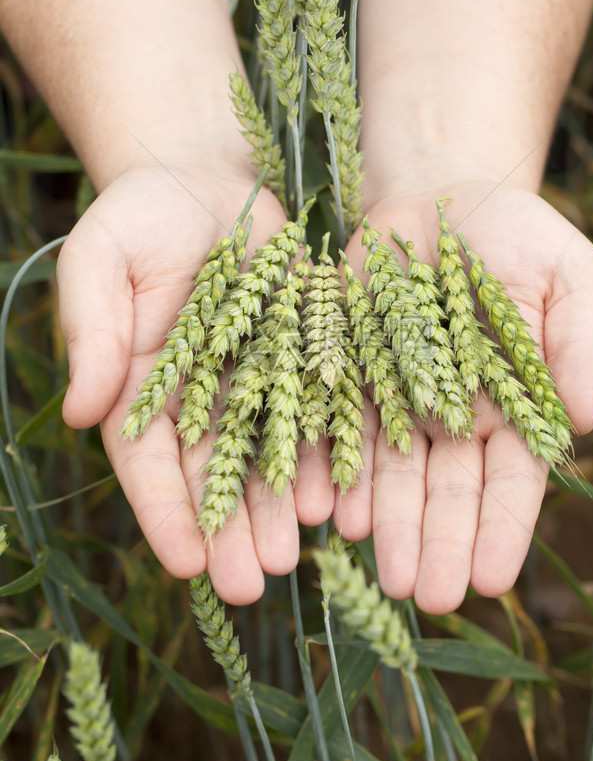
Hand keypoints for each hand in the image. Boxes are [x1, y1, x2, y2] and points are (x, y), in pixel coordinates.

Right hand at [57, 161, 316, 604]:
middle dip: (230, 532)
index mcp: (142, 387)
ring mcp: (255, 382)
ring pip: (269, 459)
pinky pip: (318, 414)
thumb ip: (94, 331)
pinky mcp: (304, 357)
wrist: (206, 176)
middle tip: (251, 584)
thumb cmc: (141, 214)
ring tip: (297, 555)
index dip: (167, 515)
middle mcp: (200, 399)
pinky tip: (339, 496)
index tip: (187, 565)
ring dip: (280, 510)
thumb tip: (85, 410)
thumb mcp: (102, 260)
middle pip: (214, 476)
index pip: (149, 464)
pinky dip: (325, 455)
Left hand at [335, 181, 592, 614]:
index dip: (502, 529)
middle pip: (445, 491)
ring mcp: (395, 399)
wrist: (438, 192)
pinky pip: (337, 430)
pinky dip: (333, 471)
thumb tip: (584, 417)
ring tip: (382, 576)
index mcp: (512, 404)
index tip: (493, 580)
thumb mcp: (569, 275)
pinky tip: (328, 512)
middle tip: (428, 597)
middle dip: (438, 544)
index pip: (511, 480)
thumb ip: (577, 344)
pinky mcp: (345, 373)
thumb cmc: (516, 232)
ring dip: (385, 526)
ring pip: (388, 475)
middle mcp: (451, 416)